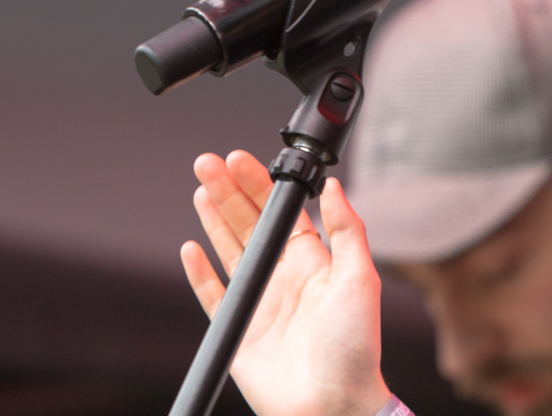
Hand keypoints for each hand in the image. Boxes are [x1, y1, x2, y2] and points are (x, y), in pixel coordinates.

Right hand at [182, 151, 391, 415]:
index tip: (240, 160)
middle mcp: (283, 276)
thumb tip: (333, 185)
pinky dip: (199, 273)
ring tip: (199, 188)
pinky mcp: (239, 330)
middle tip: (207, 163)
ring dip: (213, 219)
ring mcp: (259, 302)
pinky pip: (213, 296)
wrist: (333, 402)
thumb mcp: (361, 278)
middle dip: (228, 191)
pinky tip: (190, 248)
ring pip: (229, 251)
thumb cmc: (356, 345)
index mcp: (313, 261)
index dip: (258, 184)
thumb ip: (347, 229)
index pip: (279, 213)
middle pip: (248, 224)